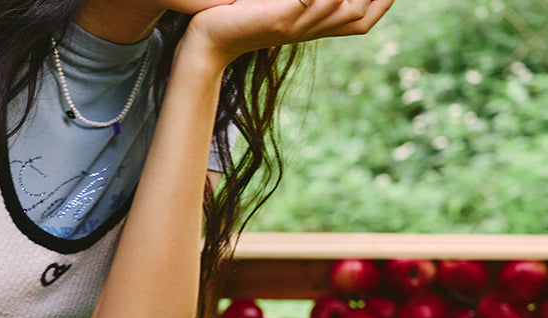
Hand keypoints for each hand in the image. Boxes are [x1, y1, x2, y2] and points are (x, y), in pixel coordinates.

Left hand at [181, 0, 394, 63]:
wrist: (208, 40)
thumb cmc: (241, 17)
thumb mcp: (283, 6)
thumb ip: (305, 1)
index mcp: (316, 27)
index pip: (366, 20)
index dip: (383, 0)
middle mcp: (311, 30)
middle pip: (360, 12)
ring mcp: (297, 27)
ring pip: (346, 6)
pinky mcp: (280, 20)